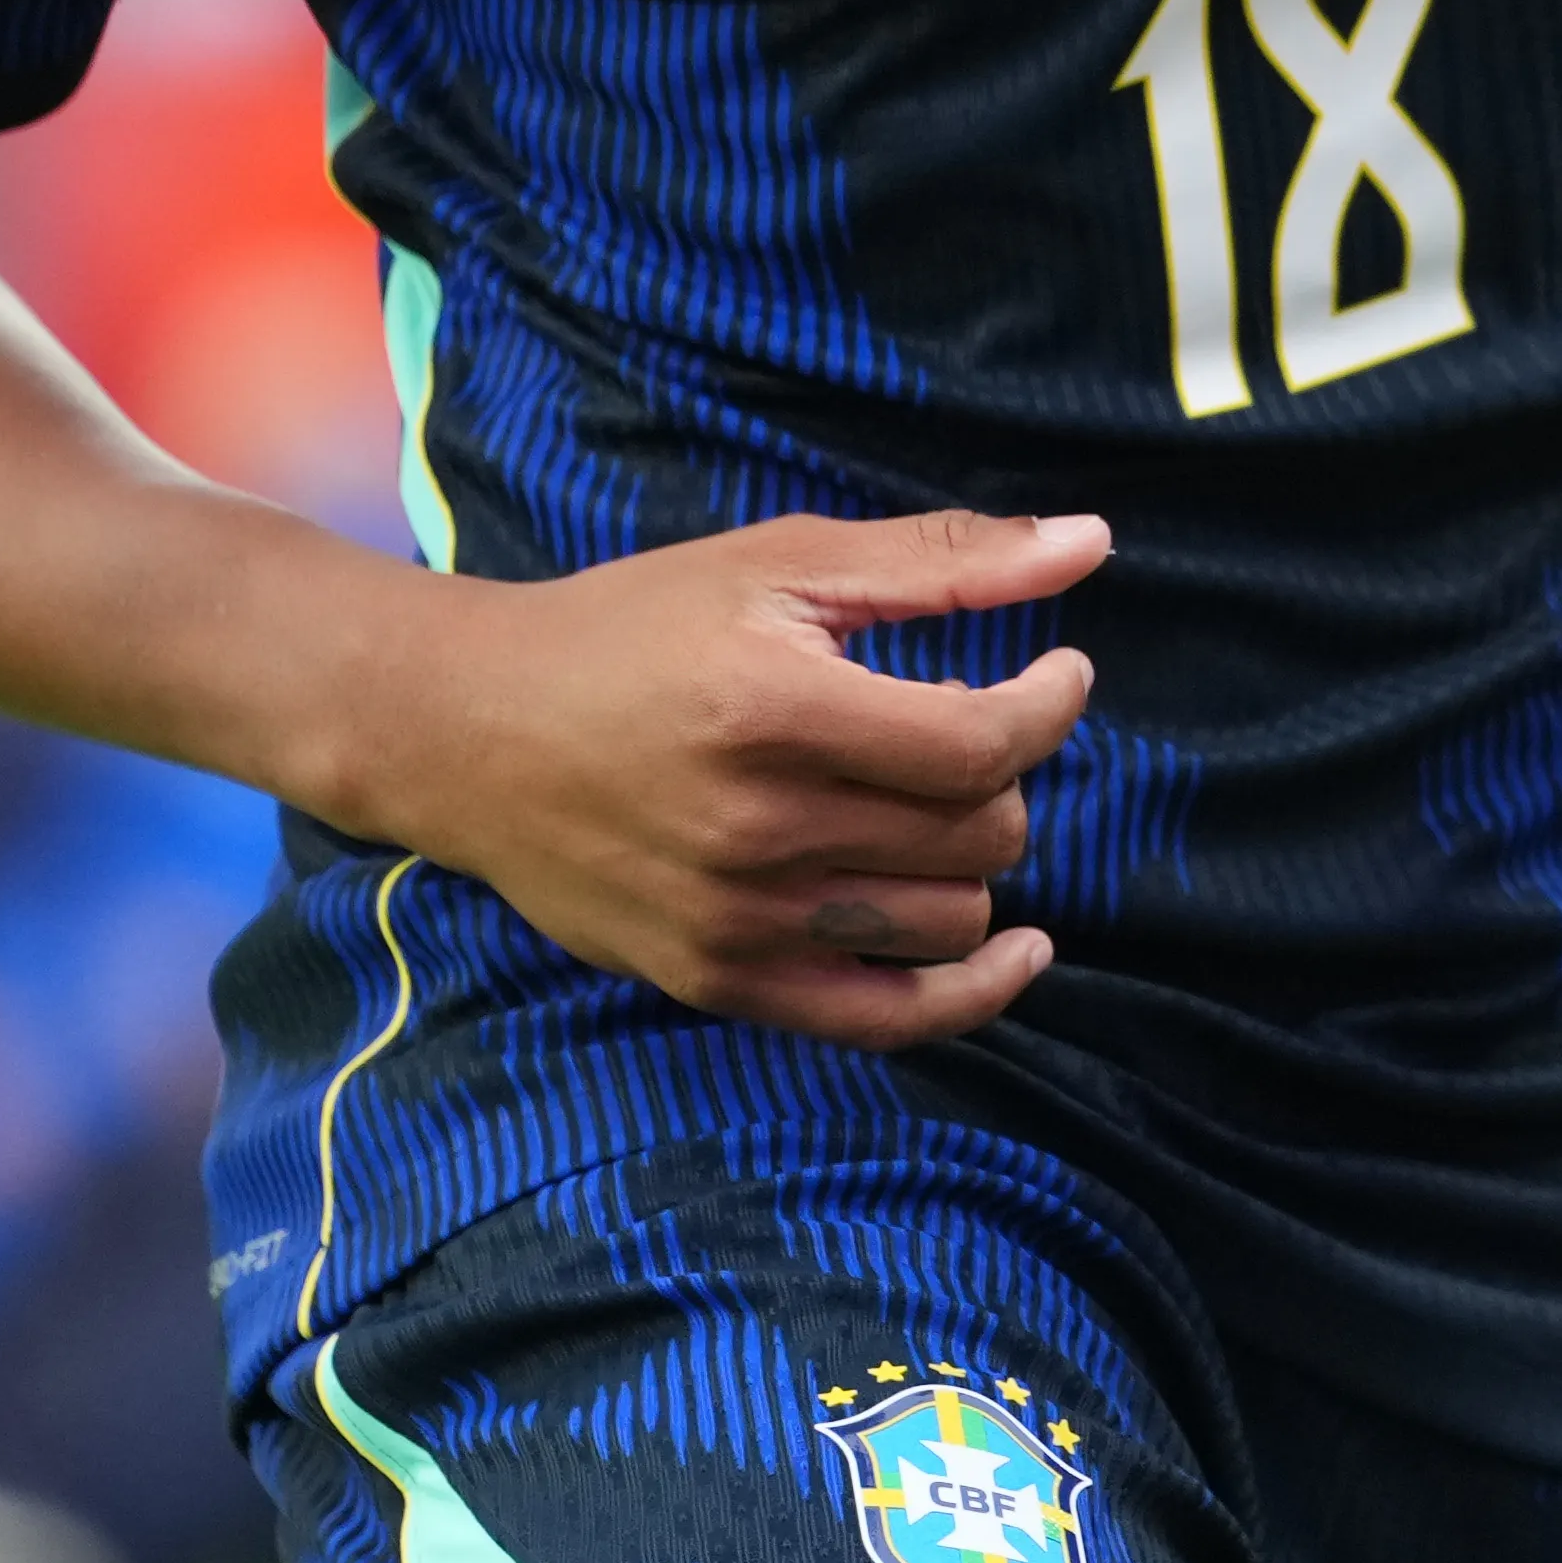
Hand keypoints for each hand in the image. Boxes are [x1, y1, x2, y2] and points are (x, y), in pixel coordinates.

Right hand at [351, 507, 1104, 1051]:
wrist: (470, 730)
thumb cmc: (632, 627)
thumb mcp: (778, 562)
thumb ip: (941, 561)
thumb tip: (1091, 544)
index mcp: (772, 708)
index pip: (978, 743)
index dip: (1049, 706)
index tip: (1058, 674)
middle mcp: (756, 827)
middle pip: (975, 832)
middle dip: (996, 775)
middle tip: (954, 730)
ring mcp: (736, 918)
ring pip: (949, 919)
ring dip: (969, 860)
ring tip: (926, 806)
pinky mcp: (717, 981)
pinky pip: (889, 1019)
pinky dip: (969, 990)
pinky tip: (1013, 950)